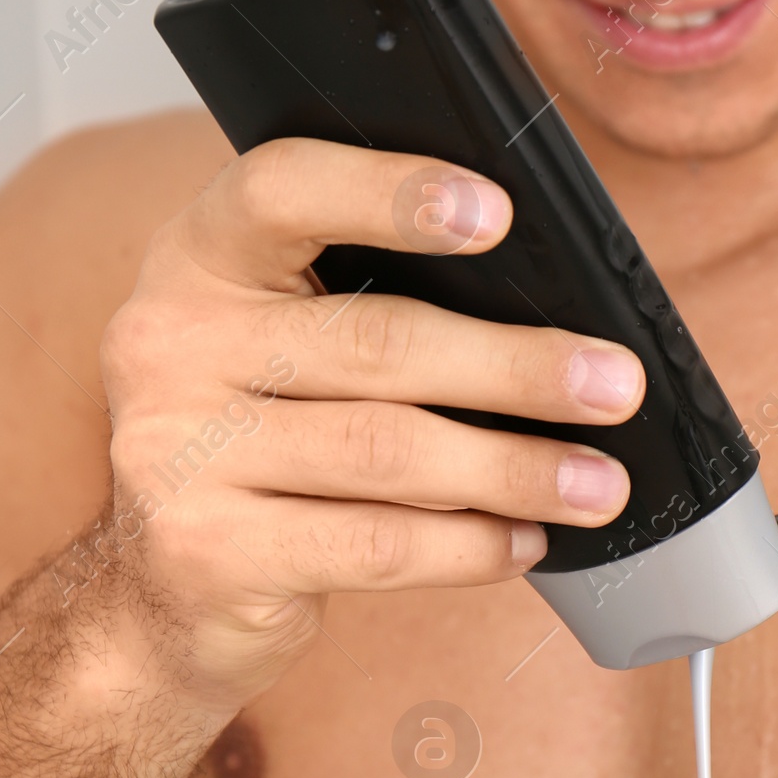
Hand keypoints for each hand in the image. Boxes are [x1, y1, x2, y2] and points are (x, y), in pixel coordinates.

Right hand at [99, 138, 645, 701]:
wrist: (164, 589)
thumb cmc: (265, 436)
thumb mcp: (286, 341)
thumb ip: (373, 299)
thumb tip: (555, 315)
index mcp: (197, 257)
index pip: (282, 188)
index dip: (392, 192)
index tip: (500, 214)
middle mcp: (168, 340)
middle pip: (376, 340)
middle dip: (516, 366)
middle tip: (614, 384)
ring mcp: (175, 450)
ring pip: (387, 451)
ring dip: (515, 469)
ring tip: (598, 482)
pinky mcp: (207, 552)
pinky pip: (372, 546)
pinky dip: (468, 546)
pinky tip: (523, 540)